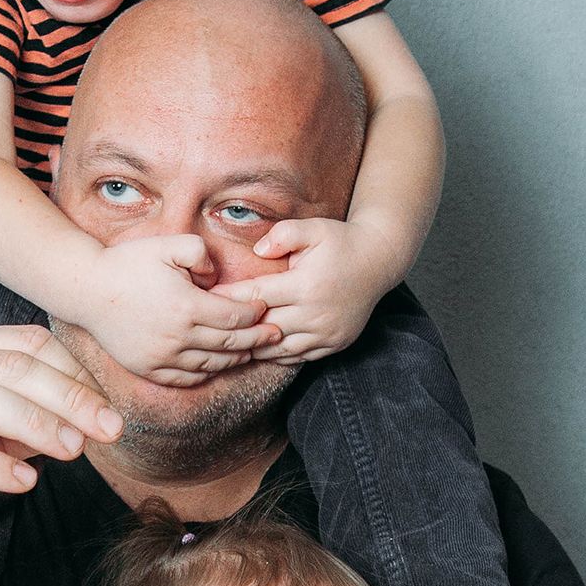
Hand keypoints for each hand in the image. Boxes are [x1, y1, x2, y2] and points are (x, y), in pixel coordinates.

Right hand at [0, 328, 119, 571]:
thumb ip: (21, 427)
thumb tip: (85, 423)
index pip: (23, 345)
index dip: (74, 374)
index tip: (110, 411)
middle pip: (8, 366)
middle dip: (69, 397)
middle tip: (110, 429)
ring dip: (36, 422)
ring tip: (73, 452)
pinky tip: (23, 481)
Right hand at [43, 235, 279, 386]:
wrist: (86, 289)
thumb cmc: (127, 263)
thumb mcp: (167, 244)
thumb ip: (201, 253)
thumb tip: (217, 276)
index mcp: (187, 307)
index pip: (235, 317)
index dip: (255, 313)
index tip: (264, 307)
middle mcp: (178, 338)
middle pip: (230, 344)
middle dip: (257, 339)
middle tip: (275, 335)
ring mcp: (162, 357)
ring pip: (212, 364)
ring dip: (236, 358)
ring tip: (250, 350)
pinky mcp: (148, 368)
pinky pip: (186, 377)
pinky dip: (207, 372)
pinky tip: (216, 363)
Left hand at [215, 217, 402, 362]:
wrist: (378, 261)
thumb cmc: (340, 242)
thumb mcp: (314, 228)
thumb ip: (284, 234)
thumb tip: (258, 250)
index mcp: (306, 286)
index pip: (256, 296)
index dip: (229, 298)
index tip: (207, 297)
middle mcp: (316, 315)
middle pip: (263, 326)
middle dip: (236, 325)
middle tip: (208, 324)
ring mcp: (326, 333)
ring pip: (278, 349)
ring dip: (253, 345)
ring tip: (229, 340)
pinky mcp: (334, 344)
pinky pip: (298, 358)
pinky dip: (276, 355)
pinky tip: (258, 347)